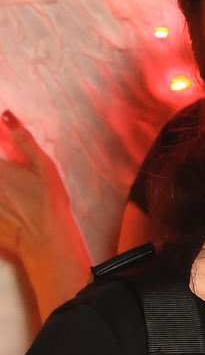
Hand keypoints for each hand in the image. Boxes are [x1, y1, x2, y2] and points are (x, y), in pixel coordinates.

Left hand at [0, 111, 90, 313]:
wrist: (47, 240)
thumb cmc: (49, 202)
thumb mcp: (44, 166)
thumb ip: (23, 138)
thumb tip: (7, 115)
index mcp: (0, 169)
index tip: (7, 161)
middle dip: (3, 172)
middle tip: (13, 180)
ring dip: (2, 189)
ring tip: (13, 192)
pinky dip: (1, 203)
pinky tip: (10, 204)